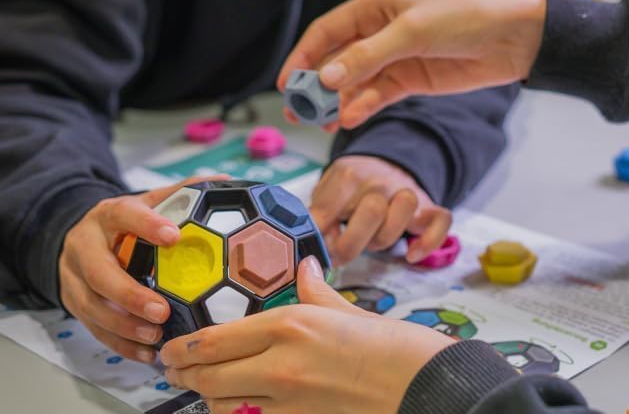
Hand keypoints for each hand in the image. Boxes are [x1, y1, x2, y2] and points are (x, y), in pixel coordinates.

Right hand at [58, 174, 228, 361]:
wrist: (75, 236)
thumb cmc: (125, 219)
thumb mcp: (148, 200)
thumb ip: (184, 191)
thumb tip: (225, 180)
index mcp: (108, 215)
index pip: (124, 216)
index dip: (147, 225)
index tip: (174, 237)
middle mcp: (85, 246)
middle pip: (99, 273)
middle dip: (129, 295)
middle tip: (161, 311)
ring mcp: (74, 278)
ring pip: (93, 306)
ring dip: (124, 326)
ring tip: (155, 336)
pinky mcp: (73, 303)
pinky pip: (94, 329)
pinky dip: (120, 343)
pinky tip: (146, 352)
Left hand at [161, 256, 450, 413]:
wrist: (420, 387)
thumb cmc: (391, 345)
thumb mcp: (349, 310)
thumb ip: (317, 290)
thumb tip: (307, 266)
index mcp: (291, 326)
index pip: (217, 339)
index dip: (183, 347)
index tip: (169, 346)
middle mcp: (280, 367)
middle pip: (209, 377)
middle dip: (185, 374)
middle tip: (172, 368)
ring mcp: (286, 404)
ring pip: (222, 407)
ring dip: (207, 397)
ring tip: (202, 385)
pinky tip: (235, 406)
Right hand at [279, 0, 545, 128]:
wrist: (513, 38)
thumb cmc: (464, 17)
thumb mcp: (412, 32)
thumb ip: (368, 56)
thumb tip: (324, 78)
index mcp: (375, 5)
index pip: (327, 31)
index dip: (303, 55)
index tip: (286, 84)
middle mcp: (380, 30)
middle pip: (336, 59)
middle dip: (315, 85)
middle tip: (297, 113)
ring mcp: (395, 57)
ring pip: (354, 81)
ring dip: (337, 101)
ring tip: (322, 122)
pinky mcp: (412, 79)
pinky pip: (378, 95)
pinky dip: (363, 106)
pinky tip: (351, 118)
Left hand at [310, 154, 451, 264]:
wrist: (383, 166)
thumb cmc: (350, 189)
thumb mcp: (326, 192)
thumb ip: (317, 216)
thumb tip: (307, 248)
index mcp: (349, 175)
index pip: (331, 214)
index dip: (321, 240)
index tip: (318, 248)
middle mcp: (381, 180)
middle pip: (373, 211)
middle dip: (353, 242)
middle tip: (344, 249)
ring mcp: (407, 191)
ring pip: (404, 214)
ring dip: (385, 238)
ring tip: (374, 241)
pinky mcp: (429, 206)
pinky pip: (441, 221)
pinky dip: (428, 241)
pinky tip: (411, 255)